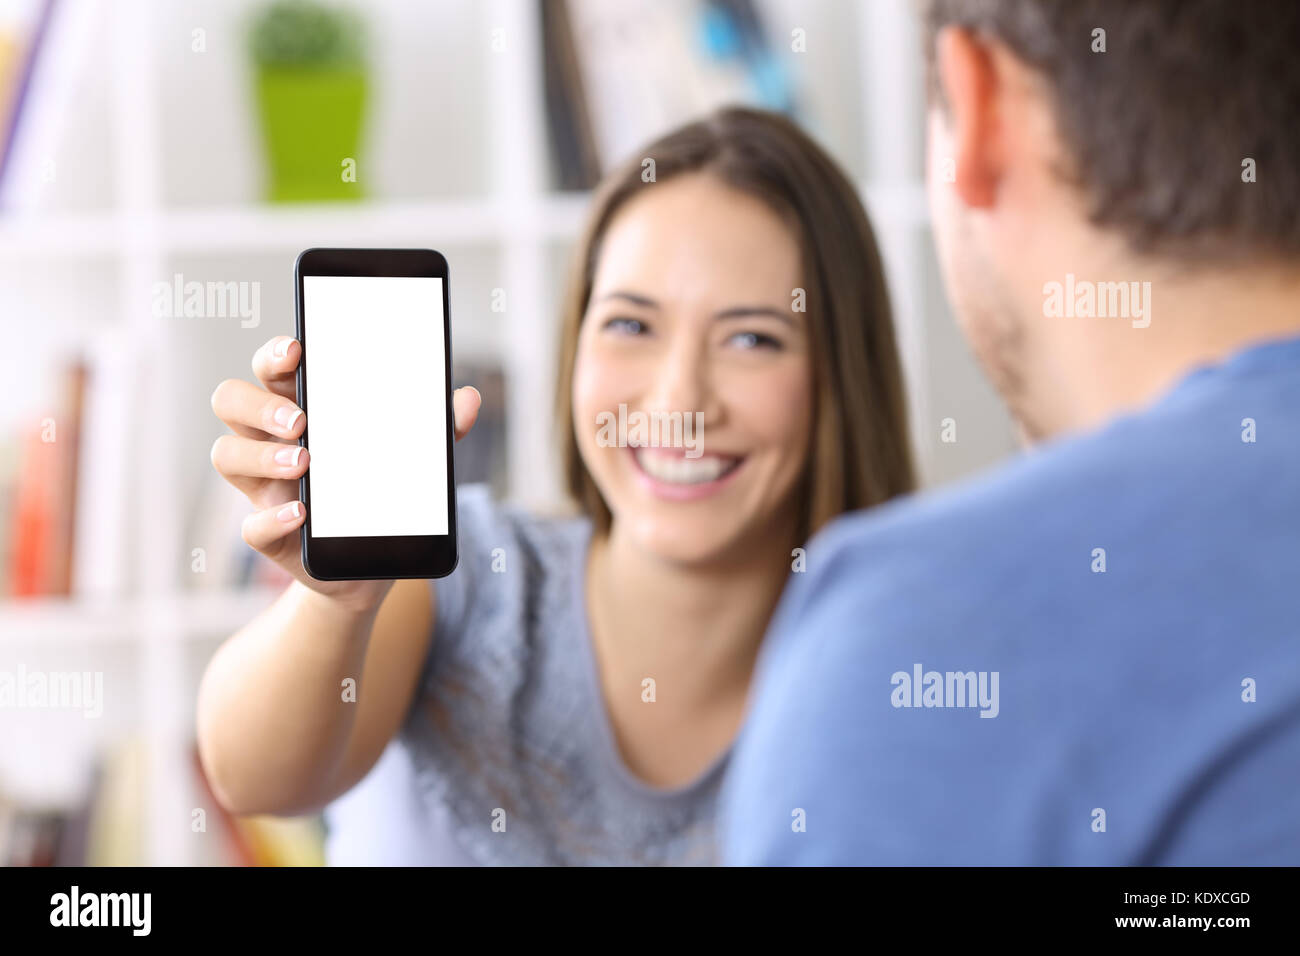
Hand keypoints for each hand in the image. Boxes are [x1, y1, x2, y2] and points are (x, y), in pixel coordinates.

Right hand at [210, 335, 480, 609]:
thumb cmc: (383, 490)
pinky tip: (302, 513)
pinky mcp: (270, 534)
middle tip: (301, 421)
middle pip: (231, 401)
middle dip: (258, 403)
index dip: (273, 354)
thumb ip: (438, 428)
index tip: (297, 350)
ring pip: (226, 455)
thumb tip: (468, 399)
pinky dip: (272, 518)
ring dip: (261, 455)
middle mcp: (270, 441)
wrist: (374, 564)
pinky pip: (250, 526)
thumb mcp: (414, 457)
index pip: (271, 369)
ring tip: (305, 463)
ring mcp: (263, 487)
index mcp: (301, 408)